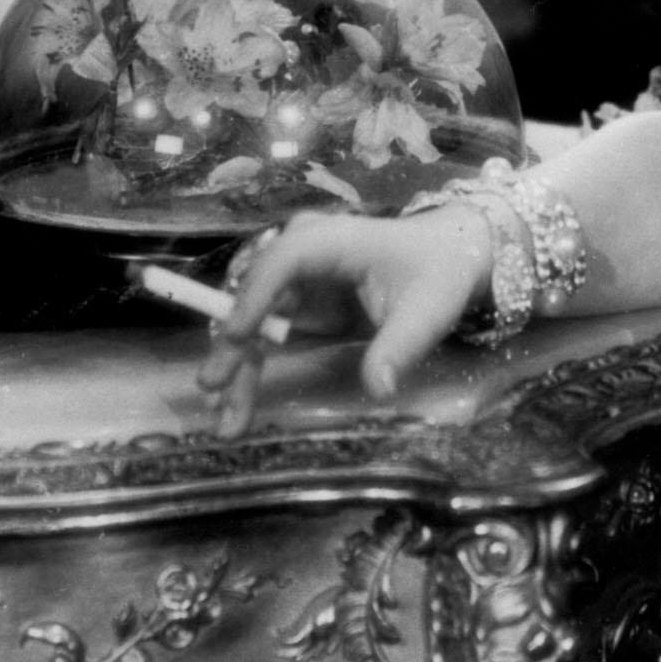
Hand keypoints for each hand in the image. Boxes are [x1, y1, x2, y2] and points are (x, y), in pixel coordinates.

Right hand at [193, 207, 495, 436]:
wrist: (447, 258)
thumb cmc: (436, 273)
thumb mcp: (427, 312)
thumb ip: (399, 348)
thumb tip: (379, 390)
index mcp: (331, 241)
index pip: (283, 262)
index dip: (255, 296)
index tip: (236, 336)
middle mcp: (300, 254)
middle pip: (255, 297)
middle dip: (232, 346)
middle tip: (213, 388)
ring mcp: (293, 280)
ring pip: (251, 323)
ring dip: (235, 368)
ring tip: (223, 420)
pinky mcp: (295, 304)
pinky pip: (262, 337)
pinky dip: (249, 370)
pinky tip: (235, 407)